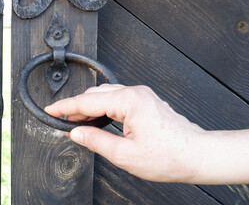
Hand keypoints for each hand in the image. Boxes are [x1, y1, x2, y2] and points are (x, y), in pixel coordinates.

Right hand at [45, 84, 206, 182]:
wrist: (199, 155)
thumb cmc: (170, 156)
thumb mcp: (125, 155)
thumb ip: (96, 141)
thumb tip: (76, 133)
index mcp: (129, 102)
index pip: (87, 101)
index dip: (65, 107)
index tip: (49, 110)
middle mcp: (135, 93)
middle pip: (95, 94)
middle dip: (75, 107)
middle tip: (60, 121)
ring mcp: (142, 96)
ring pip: (105, 95)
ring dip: (88, 107)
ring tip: (76, 123)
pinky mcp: (146, 102)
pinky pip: (116, 99)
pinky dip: (102, 107)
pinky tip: (96, 120)